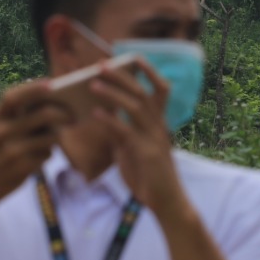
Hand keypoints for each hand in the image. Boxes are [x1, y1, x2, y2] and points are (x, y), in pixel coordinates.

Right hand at [0, 80, 71, 213]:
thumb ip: (15, 114)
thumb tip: (50, 99)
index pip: (13, 96)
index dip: (32, 88)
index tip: (52, 84)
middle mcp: (2, 132)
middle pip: (43, 114)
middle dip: (63, 113)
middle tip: (73, 114)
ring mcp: (13, 150)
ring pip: (52, 135)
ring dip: (59, 134)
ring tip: (60, 133)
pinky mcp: (23, 167)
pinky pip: (48, 153)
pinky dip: (49, 152)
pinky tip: (43, 154)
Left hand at [88, 60, 190, 222]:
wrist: (166, 202)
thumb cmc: (149, 176)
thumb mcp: (132, 150)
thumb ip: (121, 132)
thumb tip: (104, 116)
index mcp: (159, 123)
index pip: (160, 89)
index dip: (148, 71)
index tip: (133, 56)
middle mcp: (159, 126)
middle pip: (142, 93)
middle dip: (122, 76)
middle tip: (102, 65)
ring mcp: (155, 138)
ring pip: (135, 107)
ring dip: (113, 93)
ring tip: (93, 85)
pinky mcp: (147, 153)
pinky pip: (127, 131)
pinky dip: (110, 120)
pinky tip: (96, 114)